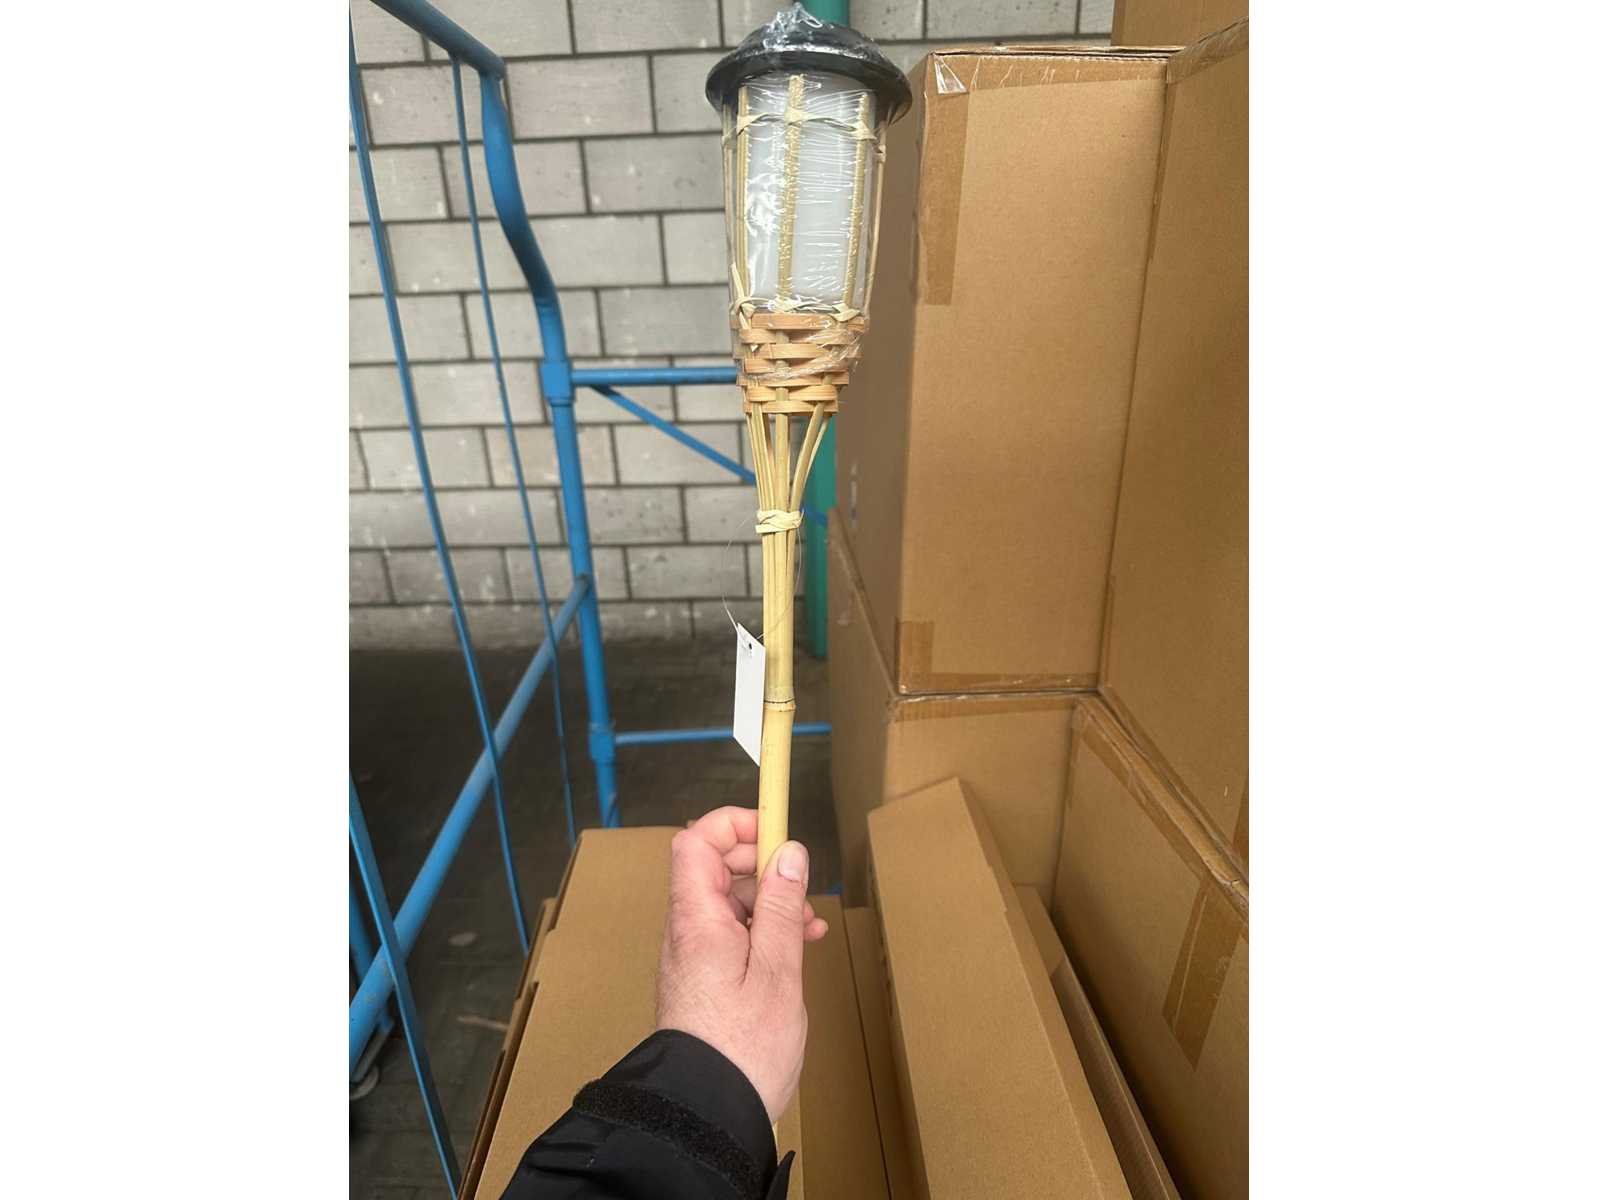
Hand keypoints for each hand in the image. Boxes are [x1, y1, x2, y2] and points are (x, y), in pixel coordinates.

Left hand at [656, 807, 827, 1122]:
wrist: (705, 1115)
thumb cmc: (743, 1049)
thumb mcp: (778, 971)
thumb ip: (783, 908)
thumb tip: (788, 852)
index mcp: (697, 920)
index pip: (697, 842)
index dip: (734, 825)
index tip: (777, 832)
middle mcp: (686, 932)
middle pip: (713, 868)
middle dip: (760, 864)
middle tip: (799, 882)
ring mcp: (692, 956)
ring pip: (727, 903)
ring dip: (769, 902)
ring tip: (809, 925)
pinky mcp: (703, 980)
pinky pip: (730, 935)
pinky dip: (762, 931)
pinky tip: (795, 948)